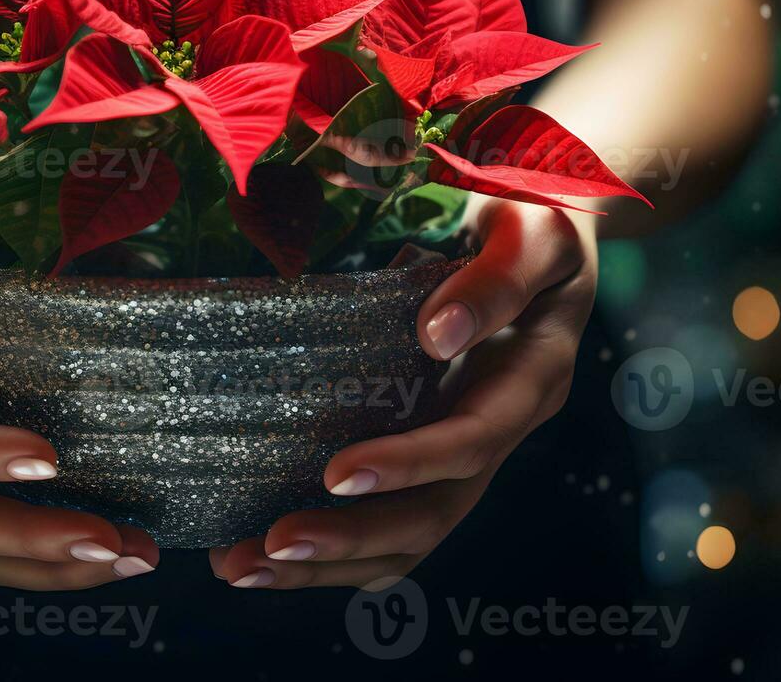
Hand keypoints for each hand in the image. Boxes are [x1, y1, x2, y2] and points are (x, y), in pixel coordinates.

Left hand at [209, 195, 595, 587]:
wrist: (539, 230)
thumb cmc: (533, 215)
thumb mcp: (531, 230)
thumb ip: (496, 280)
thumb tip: (437, 335)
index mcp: (528, 381)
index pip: (471, 442)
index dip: (409, 465)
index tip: (336, 476)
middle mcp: (497, 430)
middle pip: (434, 516)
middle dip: (350, 539)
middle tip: (267, 546)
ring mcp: (463, 450)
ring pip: (406, 536)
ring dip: (326, 560)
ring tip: (241, 566)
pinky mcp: (428, 451)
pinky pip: (387, 519)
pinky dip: (329, 545)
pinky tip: (260, 547)